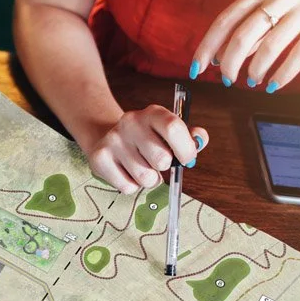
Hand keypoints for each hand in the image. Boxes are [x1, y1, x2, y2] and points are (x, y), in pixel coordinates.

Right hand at [84, 105, 208, 193]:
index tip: (186, 159)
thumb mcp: (168, 131)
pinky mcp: (99, 158)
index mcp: (152, 113)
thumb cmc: (146, 138)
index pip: (173, 128)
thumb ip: (190, 136)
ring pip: (145, 178)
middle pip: (161, 160)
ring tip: (142, 168)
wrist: (107, 137)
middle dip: (163, 167)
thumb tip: (200, 140)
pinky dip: (132, 186)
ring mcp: (113, 140)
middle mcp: (130, 122)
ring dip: (148, 179)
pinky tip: (126, 172)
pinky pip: (128, 187)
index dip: (185, 149)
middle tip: (157, 162)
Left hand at [192, 0, 299, 91]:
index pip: (227, 18)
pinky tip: (274, 85)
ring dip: (257, 69)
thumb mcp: (281, 2)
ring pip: (272, 44)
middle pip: (245, 33)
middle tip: (227, 80)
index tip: (196, 68)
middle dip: (231, 62)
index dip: (208, 45)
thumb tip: (222, 56)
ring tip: (252, 83)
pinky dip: (284, 73)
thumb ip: (253, 26)